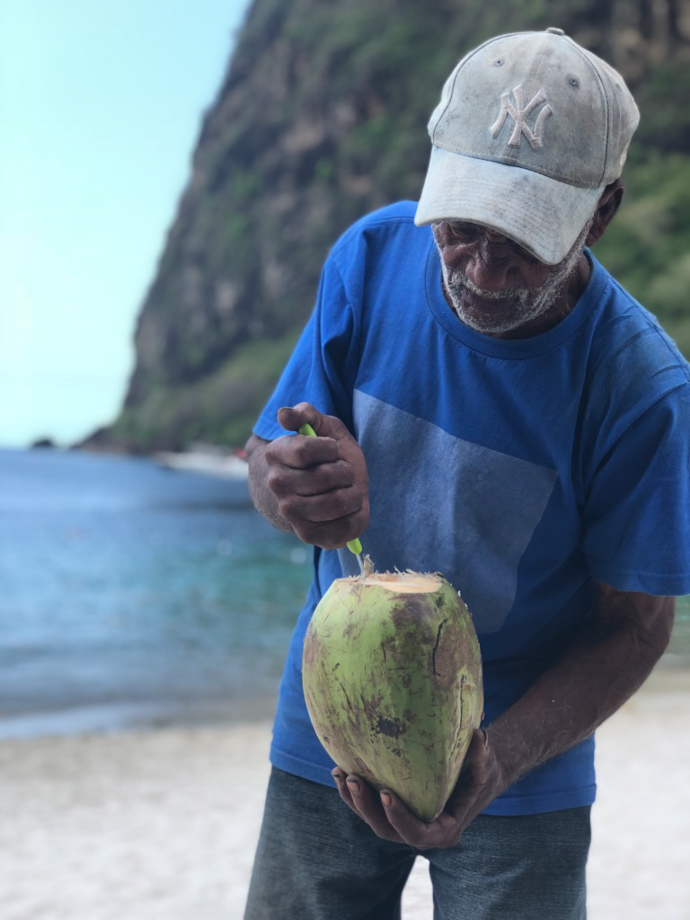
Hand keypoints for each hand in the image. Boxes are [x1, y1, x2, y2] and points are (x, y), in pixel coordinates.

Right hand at [263, 402, 368, 549]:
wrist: (304, 490)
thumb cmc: (317, 455)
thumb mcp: (319, 428)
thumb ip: (305, 414)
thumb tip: (283, 415)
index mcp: (276, 454)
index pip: (305, 451)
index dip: (329, 449)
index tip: (333, 450)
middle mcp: (277, 485)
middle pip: (325, 477)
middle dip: (346, 471)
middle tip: (344, 472)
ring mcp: (290, 513)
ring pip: (336, 502)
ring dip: (354, 493)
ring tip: (349, 489)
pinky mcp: (308, 535)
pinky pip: (343, 529)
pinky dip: (358, 516)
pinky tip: (352, 507)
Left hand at [331, 729, 504, 848]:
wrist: (478, 775)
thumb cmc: (482, 770)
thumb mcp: (485, 764)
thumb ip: (482, 754)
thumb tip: (478, 736)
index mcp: (445, 830)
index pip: (417, 834)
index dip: (399, 817)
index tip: (386, 793)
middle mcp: (423, 833)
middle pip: (387, 831)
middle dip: (367, 808)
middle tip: (353, 779)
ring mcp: (407, 825)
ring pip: (375, 821)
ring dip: (354, 801)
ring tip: (340, 774)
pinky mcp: (396, 812)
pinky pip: (372, 809)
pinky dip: (355, 794)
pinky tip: (340, 771)